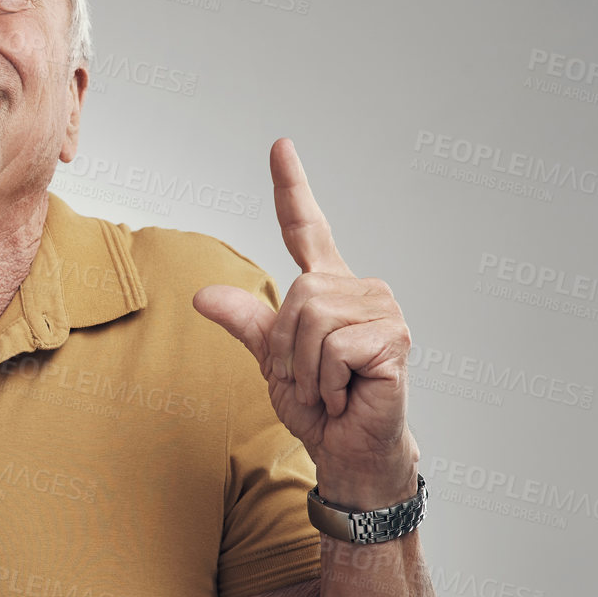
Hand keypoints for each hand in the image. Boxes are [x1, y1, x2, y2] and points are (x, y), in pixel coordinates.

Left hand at [192, 138, 415, 501]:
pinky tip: (349, 394)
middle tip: (307, 380)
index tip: (280, 146)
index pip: (306, 228)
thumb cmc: (318, 406)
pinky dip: (328, 382)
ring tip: (329, 387)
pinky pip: (334, 347)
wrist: (348, 450)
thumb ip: (246, 324)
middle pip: (296, 295)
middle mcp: (358, 290)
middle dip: (286, 349)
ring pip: (312, 321)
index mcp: (327, 288)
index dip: (292, 187)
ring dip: (307, 370)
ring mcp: (381, 310)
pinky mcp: (393, 338)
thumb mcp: (271, 361)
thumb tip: (203, 296)